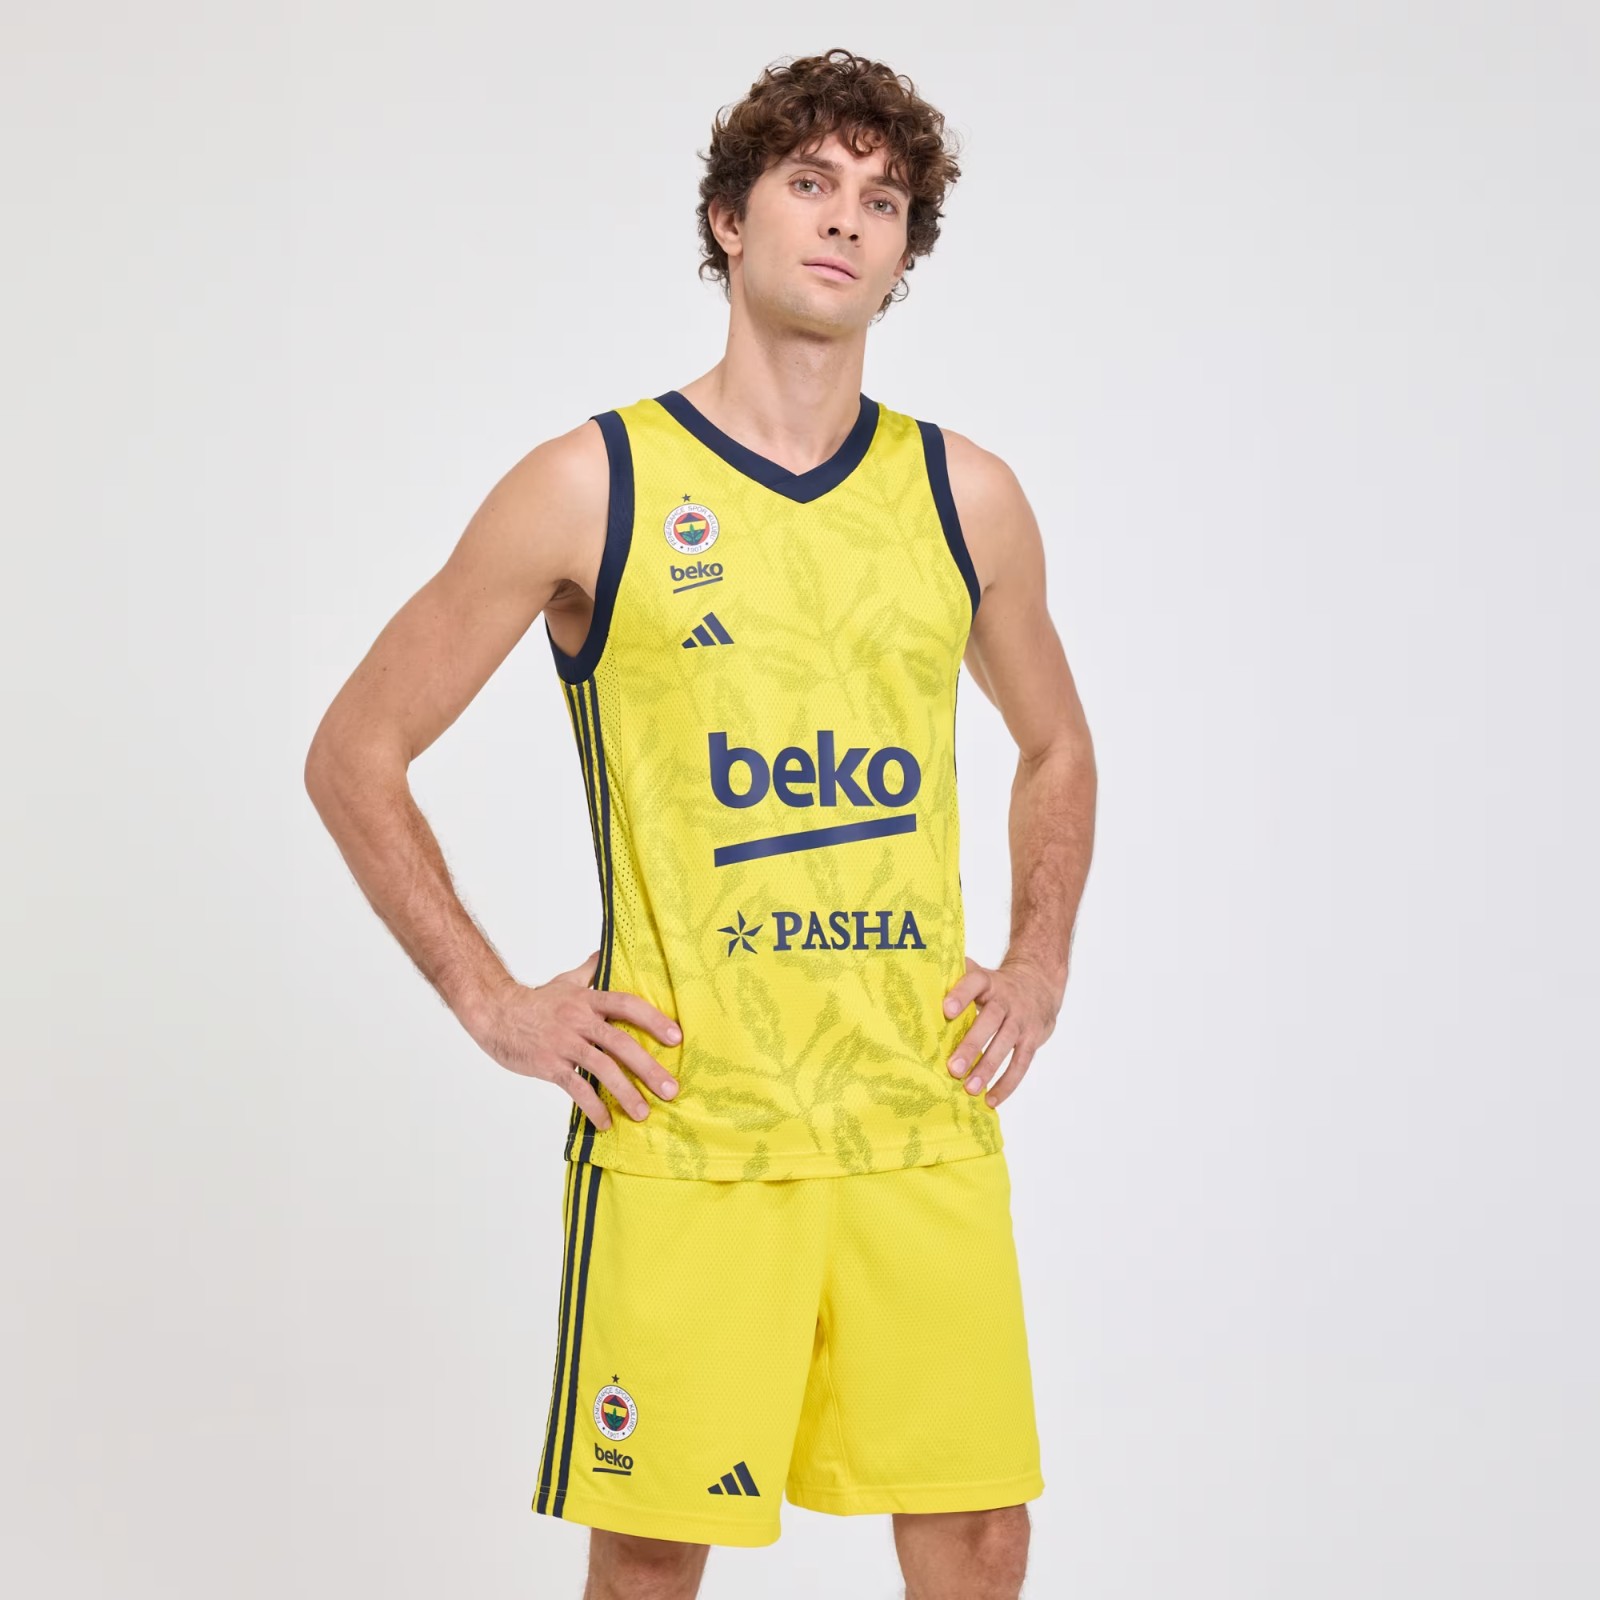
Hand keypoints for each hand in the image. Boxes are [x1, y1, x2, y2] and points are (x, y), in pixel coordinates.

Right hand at [468, 950, 681, 1131]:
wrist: (495, 1013)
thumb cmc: (535, 1000)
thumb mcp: (566, 981)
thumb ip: (590, 970)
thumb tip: (607, 951)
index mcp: (588, 1000)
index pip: (627, 1005)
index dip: (654, 1020)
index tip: (676, 1038)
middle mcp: (579, 1020)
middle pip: (621, 1043)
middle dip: (648, 1068)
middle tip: (670, 1089)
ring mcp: (564, 1043)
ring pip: (602, 1068)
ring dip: (626, 1093)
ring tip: (643, 1113)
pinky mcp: (549, 1065)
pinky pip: (576, 1088)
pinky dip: (593, 1107)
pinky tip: (606, 1123)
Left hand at [941, 954, 1061, 1107]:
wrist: (1039, 983)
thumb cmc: (997, 985)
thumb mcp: (981, 975)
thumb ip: (957, 977)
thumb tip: (923, 977)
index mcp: (988, 982)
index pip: (975, 983)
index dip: (962, 995)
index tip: (946, 1010)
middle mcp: (1007, 1000)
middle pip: (990, 1020)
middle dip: (972, 1045)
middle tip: (953, 1068)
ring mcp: (1021, 1021)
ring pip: (1005, 1044)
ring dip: (988, 1068)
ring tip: (970, 1088)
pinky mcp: (1032, 1039)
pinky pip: (1021, 1063)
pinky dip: (1007, 1083)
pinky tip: (990, 1099)